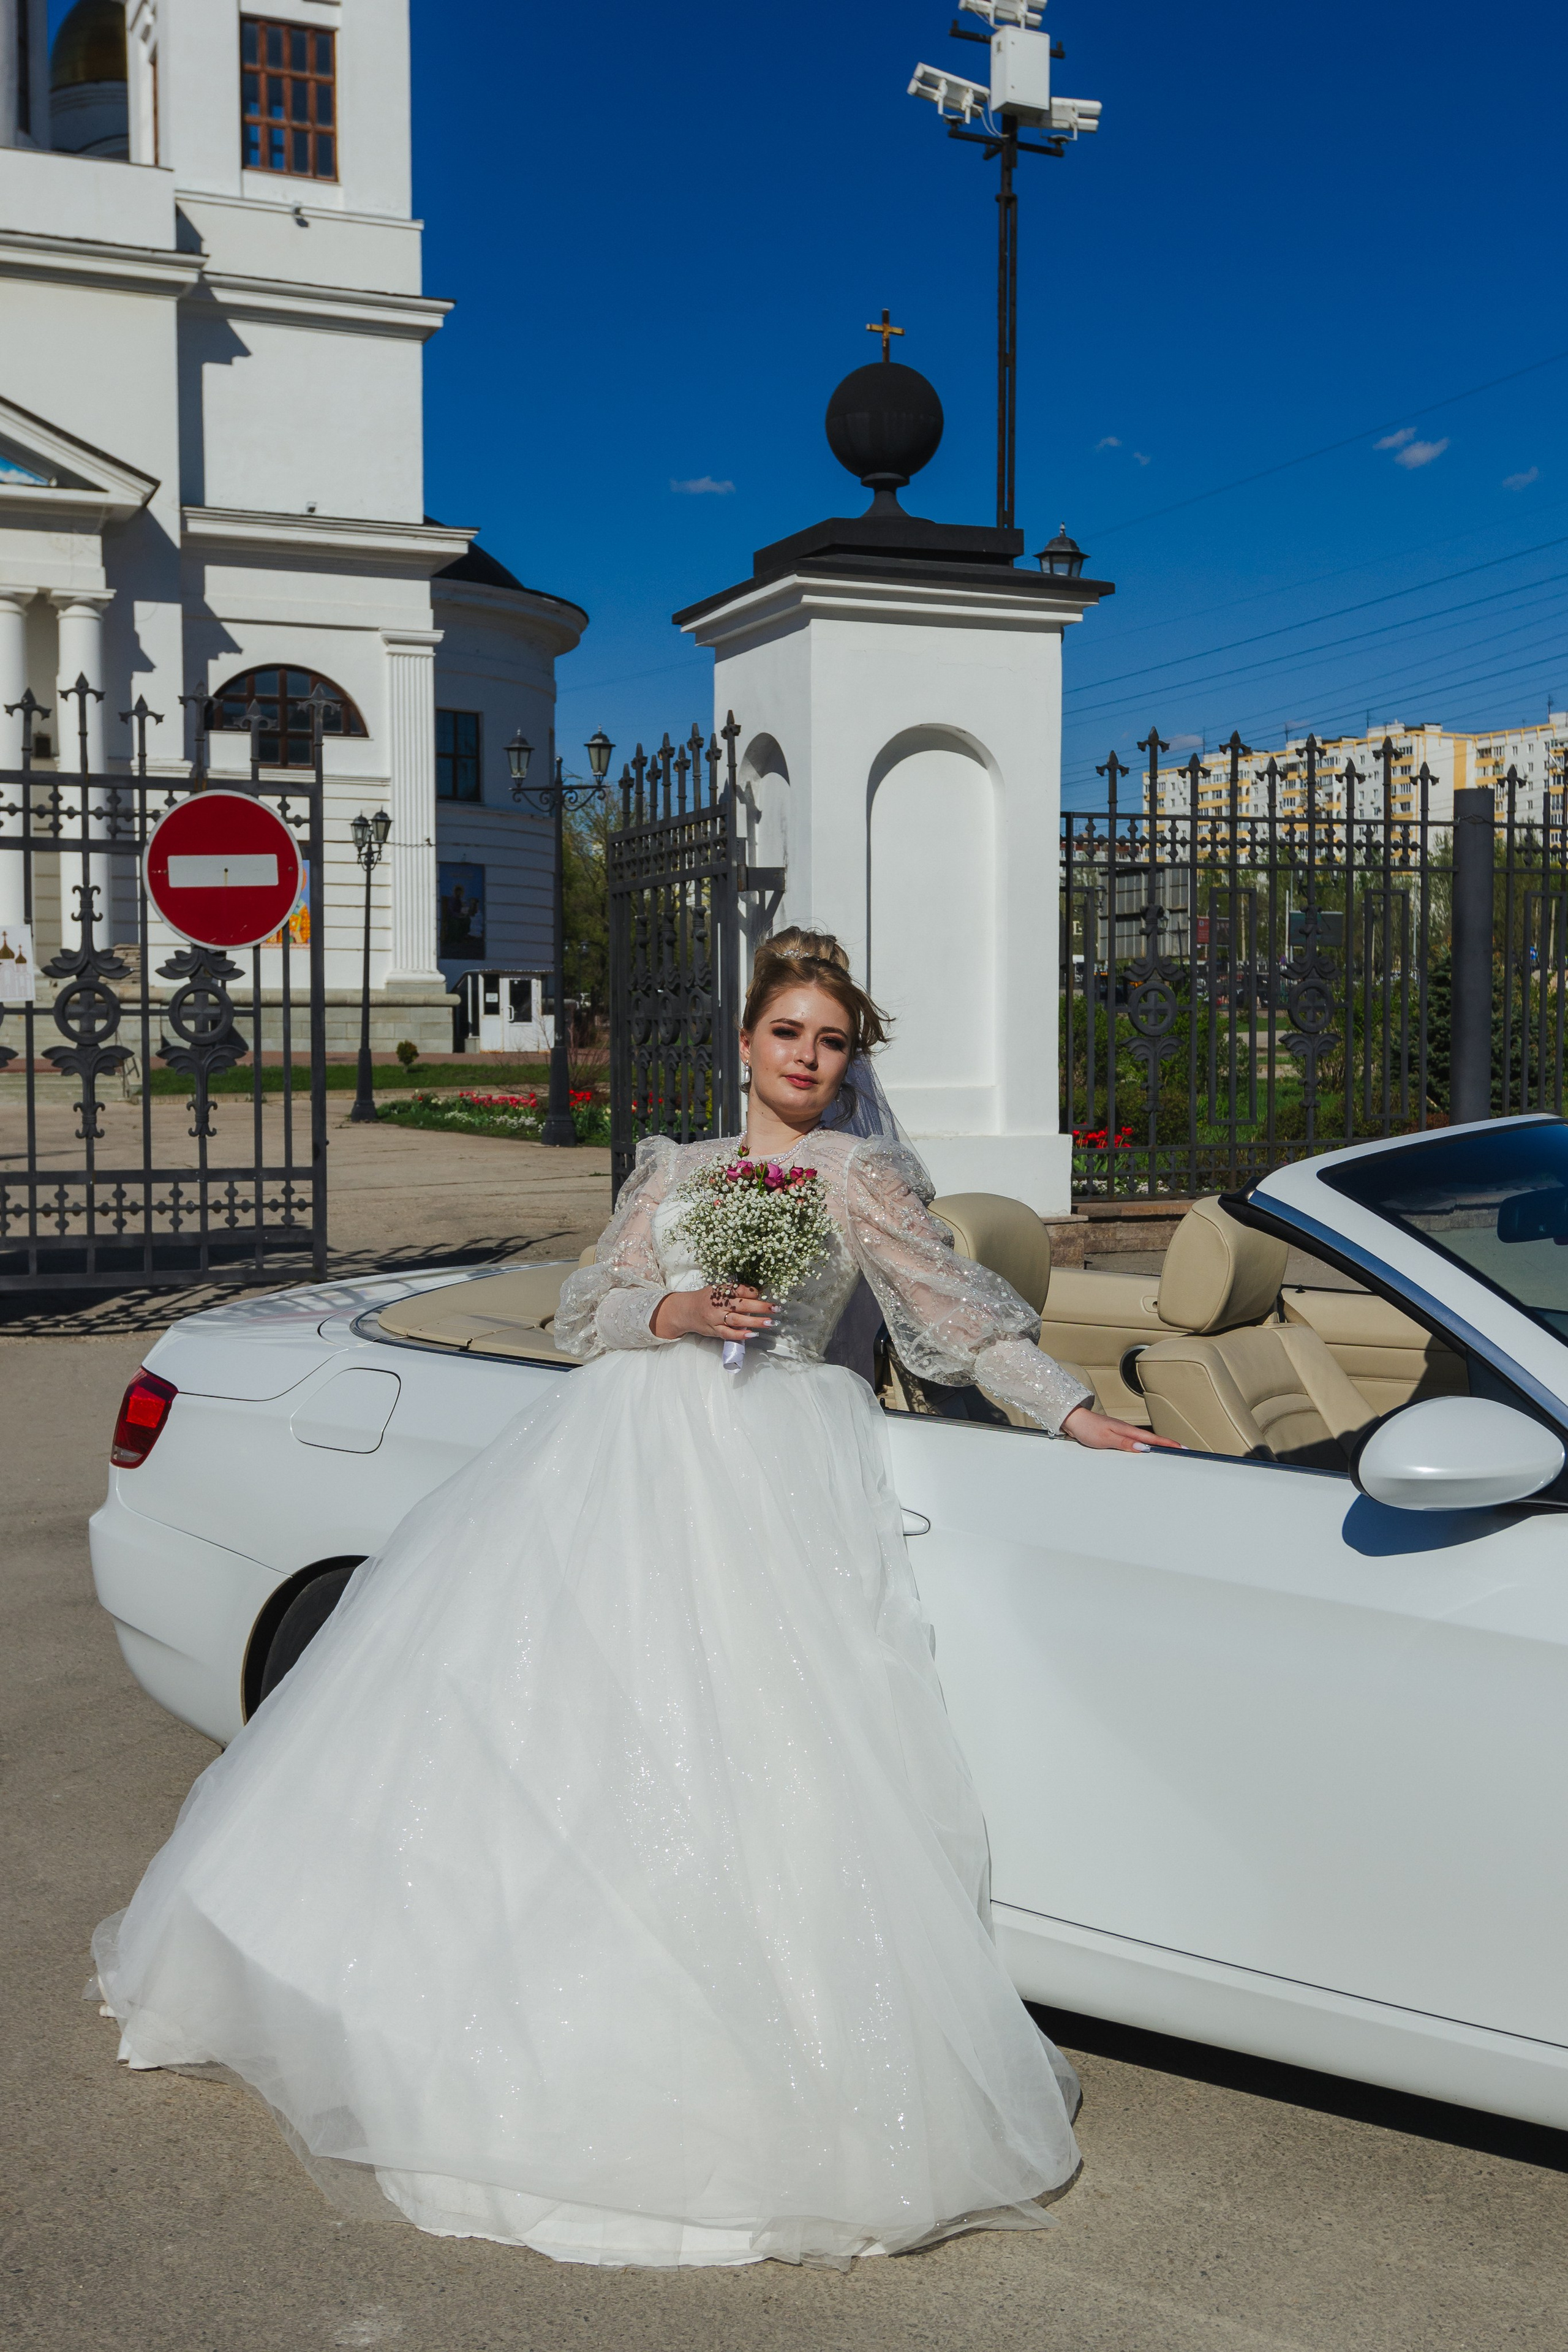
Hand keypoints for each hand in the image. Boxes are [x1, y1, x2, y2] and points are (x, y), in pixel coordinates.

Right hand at [651, 1283, 774, 1343]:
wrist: (685, 1311)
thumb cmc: (706, 1299)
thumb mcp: (717, 1290)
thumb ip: (733, 1292)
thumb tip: (756, 1294)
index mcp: (720, 1291)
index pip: (738, 1289)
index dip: (752, 1292)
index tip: (762, 1294)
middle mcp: (718, 1304)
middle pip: (741, 1305)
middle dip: (760, 1307)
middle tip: (775, 1308)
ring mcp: (715, 1318)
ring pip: (737, 1320)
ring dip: (755, 1322)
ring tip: (770, 1322)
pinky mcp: (714, 1330)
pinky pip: (728, 1334)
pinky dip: (741, 1334)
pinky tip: (753, 1334)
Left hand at [1061, 1403, 1182, 1453]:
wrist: (1073, 1420)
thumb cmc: (1087, 1428)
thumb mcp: (1106, 1438)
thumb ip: (1124, 1444)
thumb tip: (1142, 1449)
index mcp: (1127, 1430)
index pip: (1152, 1439)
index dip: (1168, 1444)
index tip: (1182, 1448)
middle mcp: (1127, 1430)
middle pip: (1152, 1439)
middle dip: (1168, 1445)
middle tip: (1183, 1451)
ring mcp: (1122, 1432)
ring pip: (1144, 1440)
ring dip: (1158, 1446)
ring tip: (1171, 1452)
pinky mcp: (1116, 1435)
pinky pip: (1135, 1441)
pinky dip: (1145, 1446)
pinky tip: (1146, 1450)